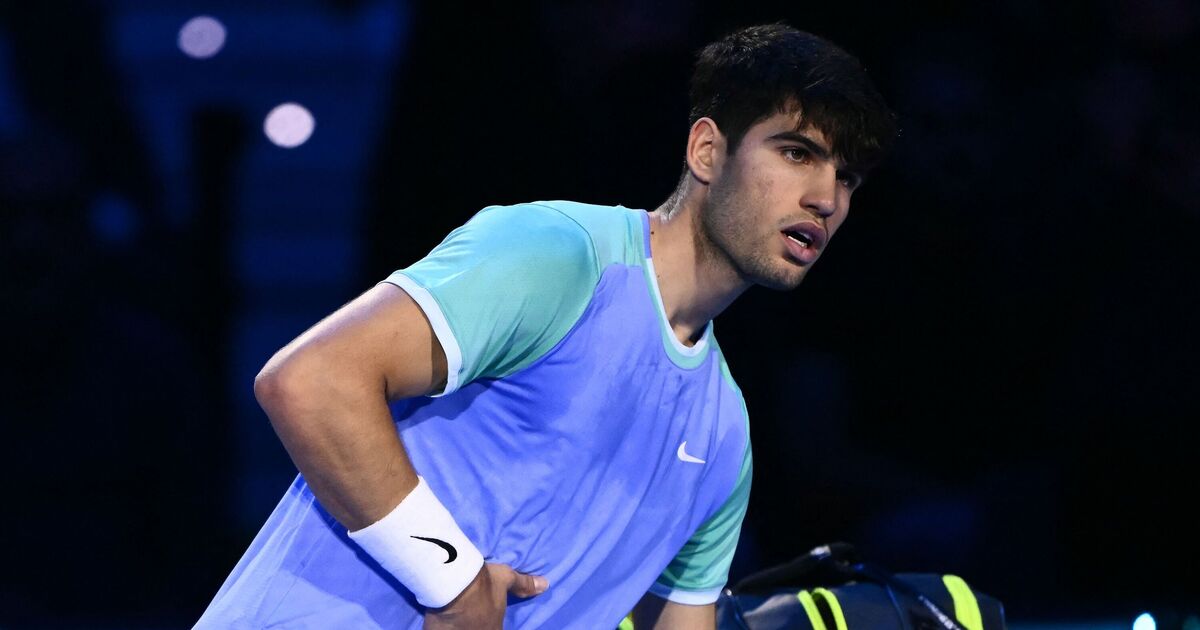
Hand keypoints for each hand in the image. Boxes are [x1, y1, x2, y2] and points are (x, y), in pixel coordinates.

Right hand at [423, 563, 547, 628]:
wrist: (454, 582)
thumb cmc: (484, 582)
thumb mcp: (506, 579)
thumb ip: (524, 584)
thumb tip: (545, 585)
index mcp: (494, 629)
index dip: (492, 626)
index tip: (484, 619)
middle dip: (474, 627)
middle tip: (470, 618)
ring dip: (460, 628)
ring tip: (456, 621)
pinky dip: (440, 628)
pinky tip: (440, 623)